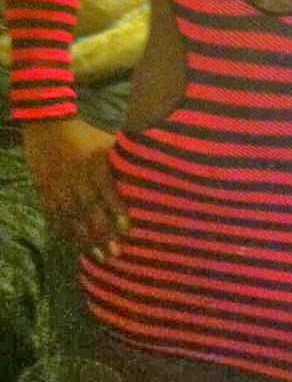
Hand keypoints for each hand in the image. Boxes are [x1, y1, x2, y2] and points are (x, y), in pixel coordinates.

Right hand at [22, 118, 127, 259]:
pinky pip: (53, 215)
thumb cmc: (88, 137)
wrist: (49, 125)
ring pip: (71, 217)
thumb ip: (127, 159)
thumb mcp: (109, 143)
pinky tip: (76, 245)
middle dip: (102, 232)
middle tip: (115, 252)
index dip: (115, 209)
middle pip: (88, 209)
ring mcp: (58, 185)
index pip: (106, 190)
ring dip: (84, 238)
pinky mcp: (44, 190)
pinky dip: (64, 231)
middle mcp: (76, 177)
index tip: (126, 228)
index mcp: (94, 164)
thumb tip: (156, 170)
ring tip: (98, 256)